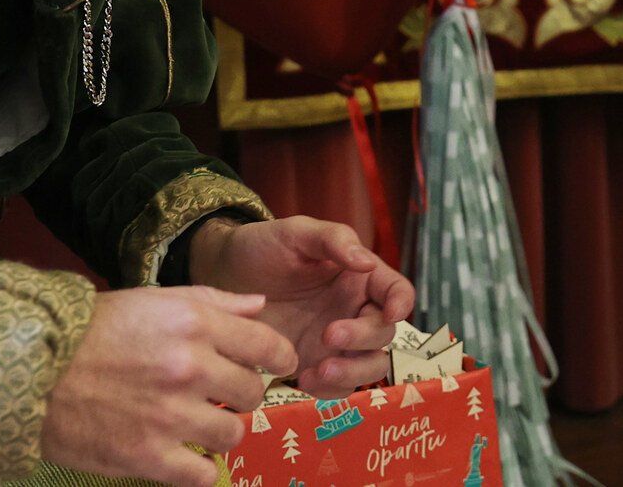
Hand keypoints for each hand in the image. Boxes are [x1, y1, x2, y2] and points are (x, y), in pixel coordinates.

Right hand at [41, 285, 291, 486]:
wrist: (33, 369)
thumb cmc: (94, 329)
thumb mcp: (155, 299)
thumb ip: (214, 301)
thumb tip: (261, 306)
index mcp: (195, 324)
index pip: (267, 346)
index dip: (278, 359)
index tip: (275, 366)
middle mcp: (190, 368)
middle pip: (252, 392)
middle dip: (241, 393)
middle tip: (219, 394)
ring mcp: (170, 416)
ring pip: (232, 433)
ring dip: (220, 430)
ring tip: (196, 424)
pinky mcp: (148, 456)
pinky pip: (202, 474)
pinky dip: (198, 468)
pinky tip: (183, 455)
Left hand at [190, 216, 414, 396]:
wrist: (221, 278)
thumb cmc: (262, 247)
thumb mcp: (295, 232)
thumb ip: (333, 239)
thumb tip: (367, 263)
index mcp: (359, 277)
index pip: (397, 291)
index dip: (401, 304)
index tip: (390, 314)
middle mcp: (354, 310)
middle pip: (384, 334)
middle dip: (363, 339)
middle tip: (328, 335)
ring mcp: (336, 342)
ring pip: (368, 366)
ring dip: (352, 372)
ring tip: (317, 370)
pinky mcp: (315, 364)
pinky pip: (337, 387)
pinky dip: (328, 390)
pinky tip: (302, 380)